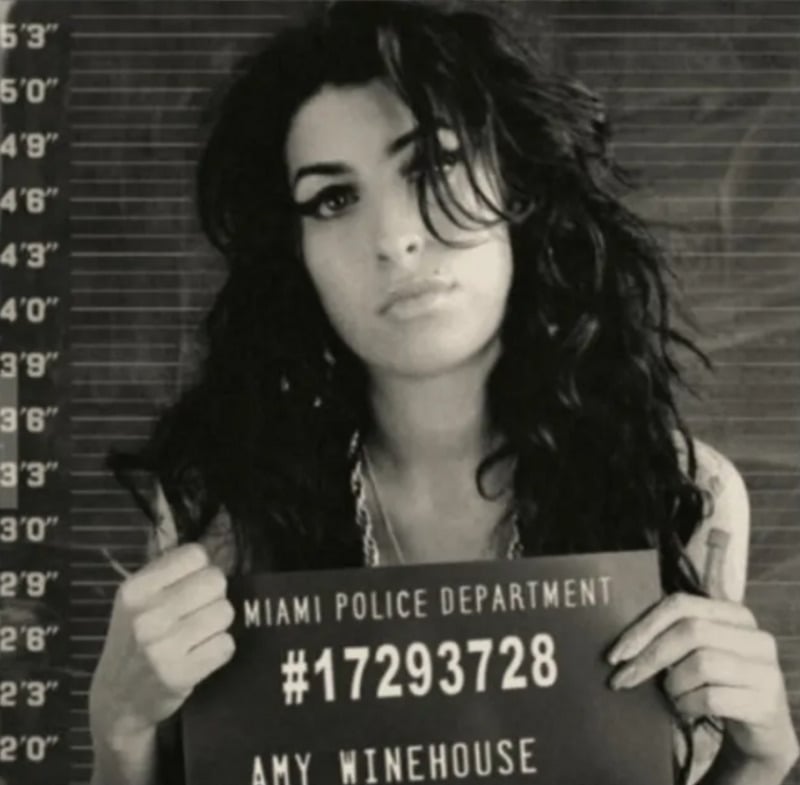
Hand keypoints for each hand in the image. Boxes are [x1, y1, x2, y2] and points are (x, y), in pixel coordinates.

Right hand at [88, 542, 235, 750]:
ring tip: (197, 636)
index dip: (201, 569)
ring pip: (225, 612)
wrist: (116, 700)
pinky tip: (200, 656)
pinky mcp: (179, 674)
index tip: (191, 586)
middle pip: (216, 580)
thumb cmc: (134, 641)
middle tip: (198, 613)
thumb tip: (214, 551)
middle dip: (213, 596)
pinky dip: (219, 650)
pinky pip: (226, 645)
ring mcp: (162, 646)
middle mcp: (146, 614)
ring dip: (218, 625)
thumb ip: (169, 574)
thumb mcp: (136, 601)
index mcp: (135, 589)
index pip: (195, 554)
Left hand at [607, 593, 798, 777]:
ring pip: (701, 665)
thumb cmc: (717, 683)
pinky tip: (685, 709)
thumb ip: (671, 636)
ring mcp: (765, 669)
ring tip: (671, 695)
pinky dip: (688, 705)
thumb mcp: (698, 653)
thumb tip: (622, 643)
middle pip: (689, 632)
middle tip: (622, 679)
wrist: (762, 729)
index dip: (644, 627)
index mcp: (734, 614)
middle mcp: (755, 637)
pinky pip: (711, 698)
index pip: (680, 605)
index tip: (616, 653)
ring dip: (674, 685)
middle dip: (648, 658)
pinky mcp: (765, 703)